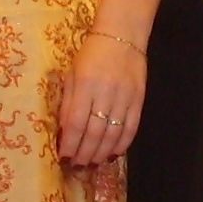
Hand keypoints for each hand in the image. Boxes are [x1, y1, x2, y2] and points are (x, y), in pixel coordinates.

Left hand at [57, 32, 145, 166]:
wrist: (122, 35)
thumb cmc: (91, 54)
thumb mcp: (72, 74)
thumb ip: (68, 103)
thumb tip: (65, 132)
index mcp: (85, 85)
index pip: (77, 123)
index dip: (70, 144)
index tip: (64, 156)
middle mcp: (105, 93)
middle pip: (95, 133)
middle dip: (85, 153)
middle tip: (78, 166)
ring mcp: (125, 98)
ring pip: (113, 134)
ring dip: (102, 153)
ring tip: (92, 163)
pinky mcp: (139, 100)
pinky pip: (131, 128)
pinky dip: (122, 144)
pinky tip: (113, 154)